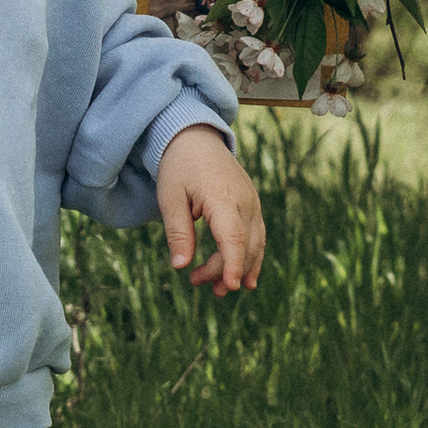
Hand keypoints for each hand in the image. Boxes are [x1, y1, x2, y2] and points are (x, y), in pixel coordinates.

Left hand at [157, 125, 264, 295]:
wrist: (195, 137)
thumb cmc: (179, 167)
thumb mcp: (170, 198)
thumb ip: (178, 232)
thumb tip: (180, 266)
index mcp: (222, 197)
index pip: (233, 237)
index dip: (233, 265)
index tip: (230, 287)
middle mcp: (244, 200)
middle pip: (243, 245)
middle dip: (224, 271)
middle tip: (196, 283)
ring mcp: (252, 201)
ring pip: (254, 243)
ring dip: (240, 268)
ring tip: (219, 290)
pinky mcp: (252, 204)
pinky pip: (257, 234)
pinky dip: (252, 256)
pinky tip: (244, 277)